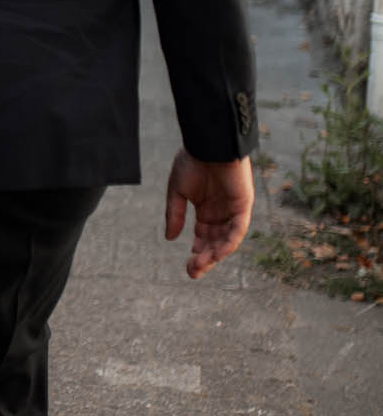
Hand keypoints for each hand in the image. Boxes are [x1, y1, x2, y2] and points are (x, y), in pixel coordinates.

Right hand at [164, 148, 253, 279]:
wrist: (208, 143)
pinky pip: (238, 229)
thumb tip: (170, 238)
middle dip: (205, 258)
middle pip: (215, 242)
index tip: (188, 268)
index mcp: (206, 209)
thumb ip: (174, 214)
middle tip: (193, 272)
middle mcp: (220, 212)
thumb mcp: (177, 191)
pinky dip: (229, 241)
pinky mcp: (244, 205)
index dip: (197, 253)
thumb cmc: (192, 161)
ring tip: (201, 265)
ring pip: (226, 239)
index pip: (204, 237)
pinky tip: (218, 253)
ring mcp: (233, 210)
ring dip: (215, 254)